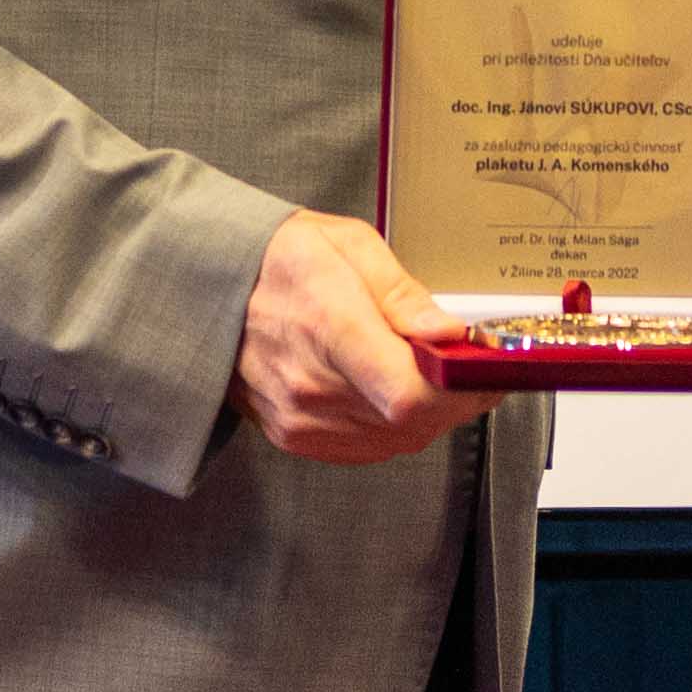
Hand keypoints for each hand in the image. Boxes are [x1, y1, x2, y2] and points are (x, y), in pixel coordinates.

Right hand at [238, 211, 490, 464]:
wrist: (210, 289)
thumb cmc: (278, 260)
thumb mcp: (347, 243)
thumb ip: (403, 292)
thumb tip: (449, 333)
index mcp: (326, 324)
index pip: (407, 393)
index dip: (460, 390)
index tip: (481, 366)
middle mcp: (309, 383)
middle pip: (413, 421)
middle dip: (457, 396)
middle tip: (468, 363)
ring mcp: (299, 418)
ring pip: (398, 440)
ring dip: (430, 412)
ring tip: (431, 371)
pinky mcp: (295, 437)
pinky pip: (370, 447)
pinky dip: (396, 425)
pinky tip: (395, 391)